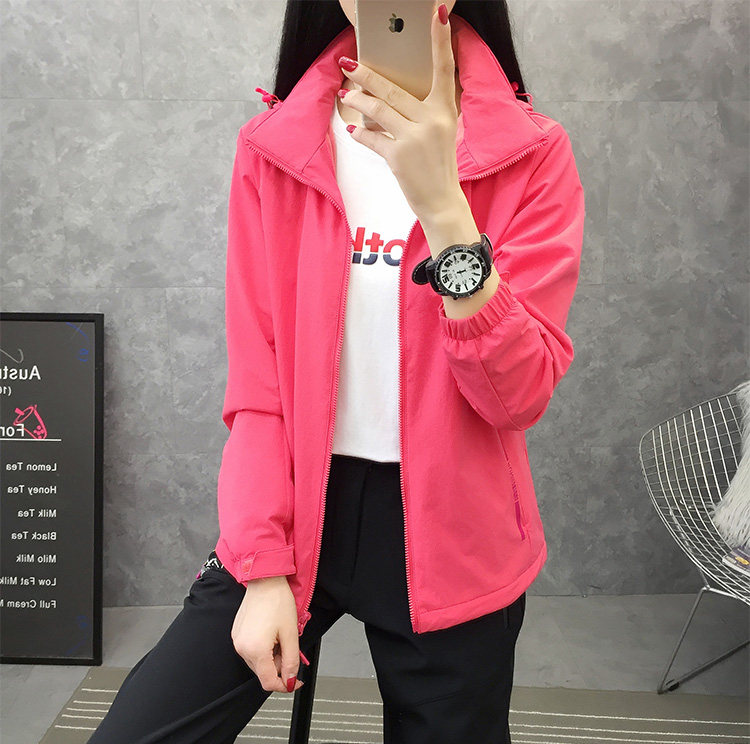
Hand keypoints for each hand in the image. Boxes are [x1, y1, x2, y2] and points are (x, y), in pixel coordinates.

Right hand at [231, 575, 304, 693]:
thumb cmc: (277, 601)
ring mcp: (237, 640)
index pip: (269, 682)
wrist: (265, 580)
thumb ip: (292, 661)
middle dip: (279, 666)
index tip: (295, 681)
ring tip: (280, 636)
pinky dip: (264, 648)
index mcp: (255, 650)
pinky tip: (271, 633)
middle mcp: (242, 648)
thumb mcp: (291, 634)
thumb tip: (291, 679)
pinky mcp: (237, 633)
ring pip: (258, 661)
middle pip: (263, 672)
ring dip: (272, 656)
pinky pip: (251, 649)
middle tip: (290, 648)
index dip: (285, 685)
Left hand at [337, 2, 460, 218]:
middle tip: (349, 63)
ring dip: (357, 101)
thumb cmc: (438, 166)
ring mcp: (414, 138)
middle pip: (393, 89)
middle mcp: (431, 120)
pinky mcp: (398, 157)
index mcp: (445, 110)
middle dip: (366, 75)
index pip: (444, 68)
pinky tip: (354, 129)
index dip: (441, 40)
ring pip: (378, 109)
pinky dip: (361, 134)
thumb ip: (422, 112)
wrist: (442, 201)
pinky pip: (372, 137)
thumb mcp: (440, 133)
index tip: (437, 13)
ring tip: (346, 95)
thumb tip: (388, 96)